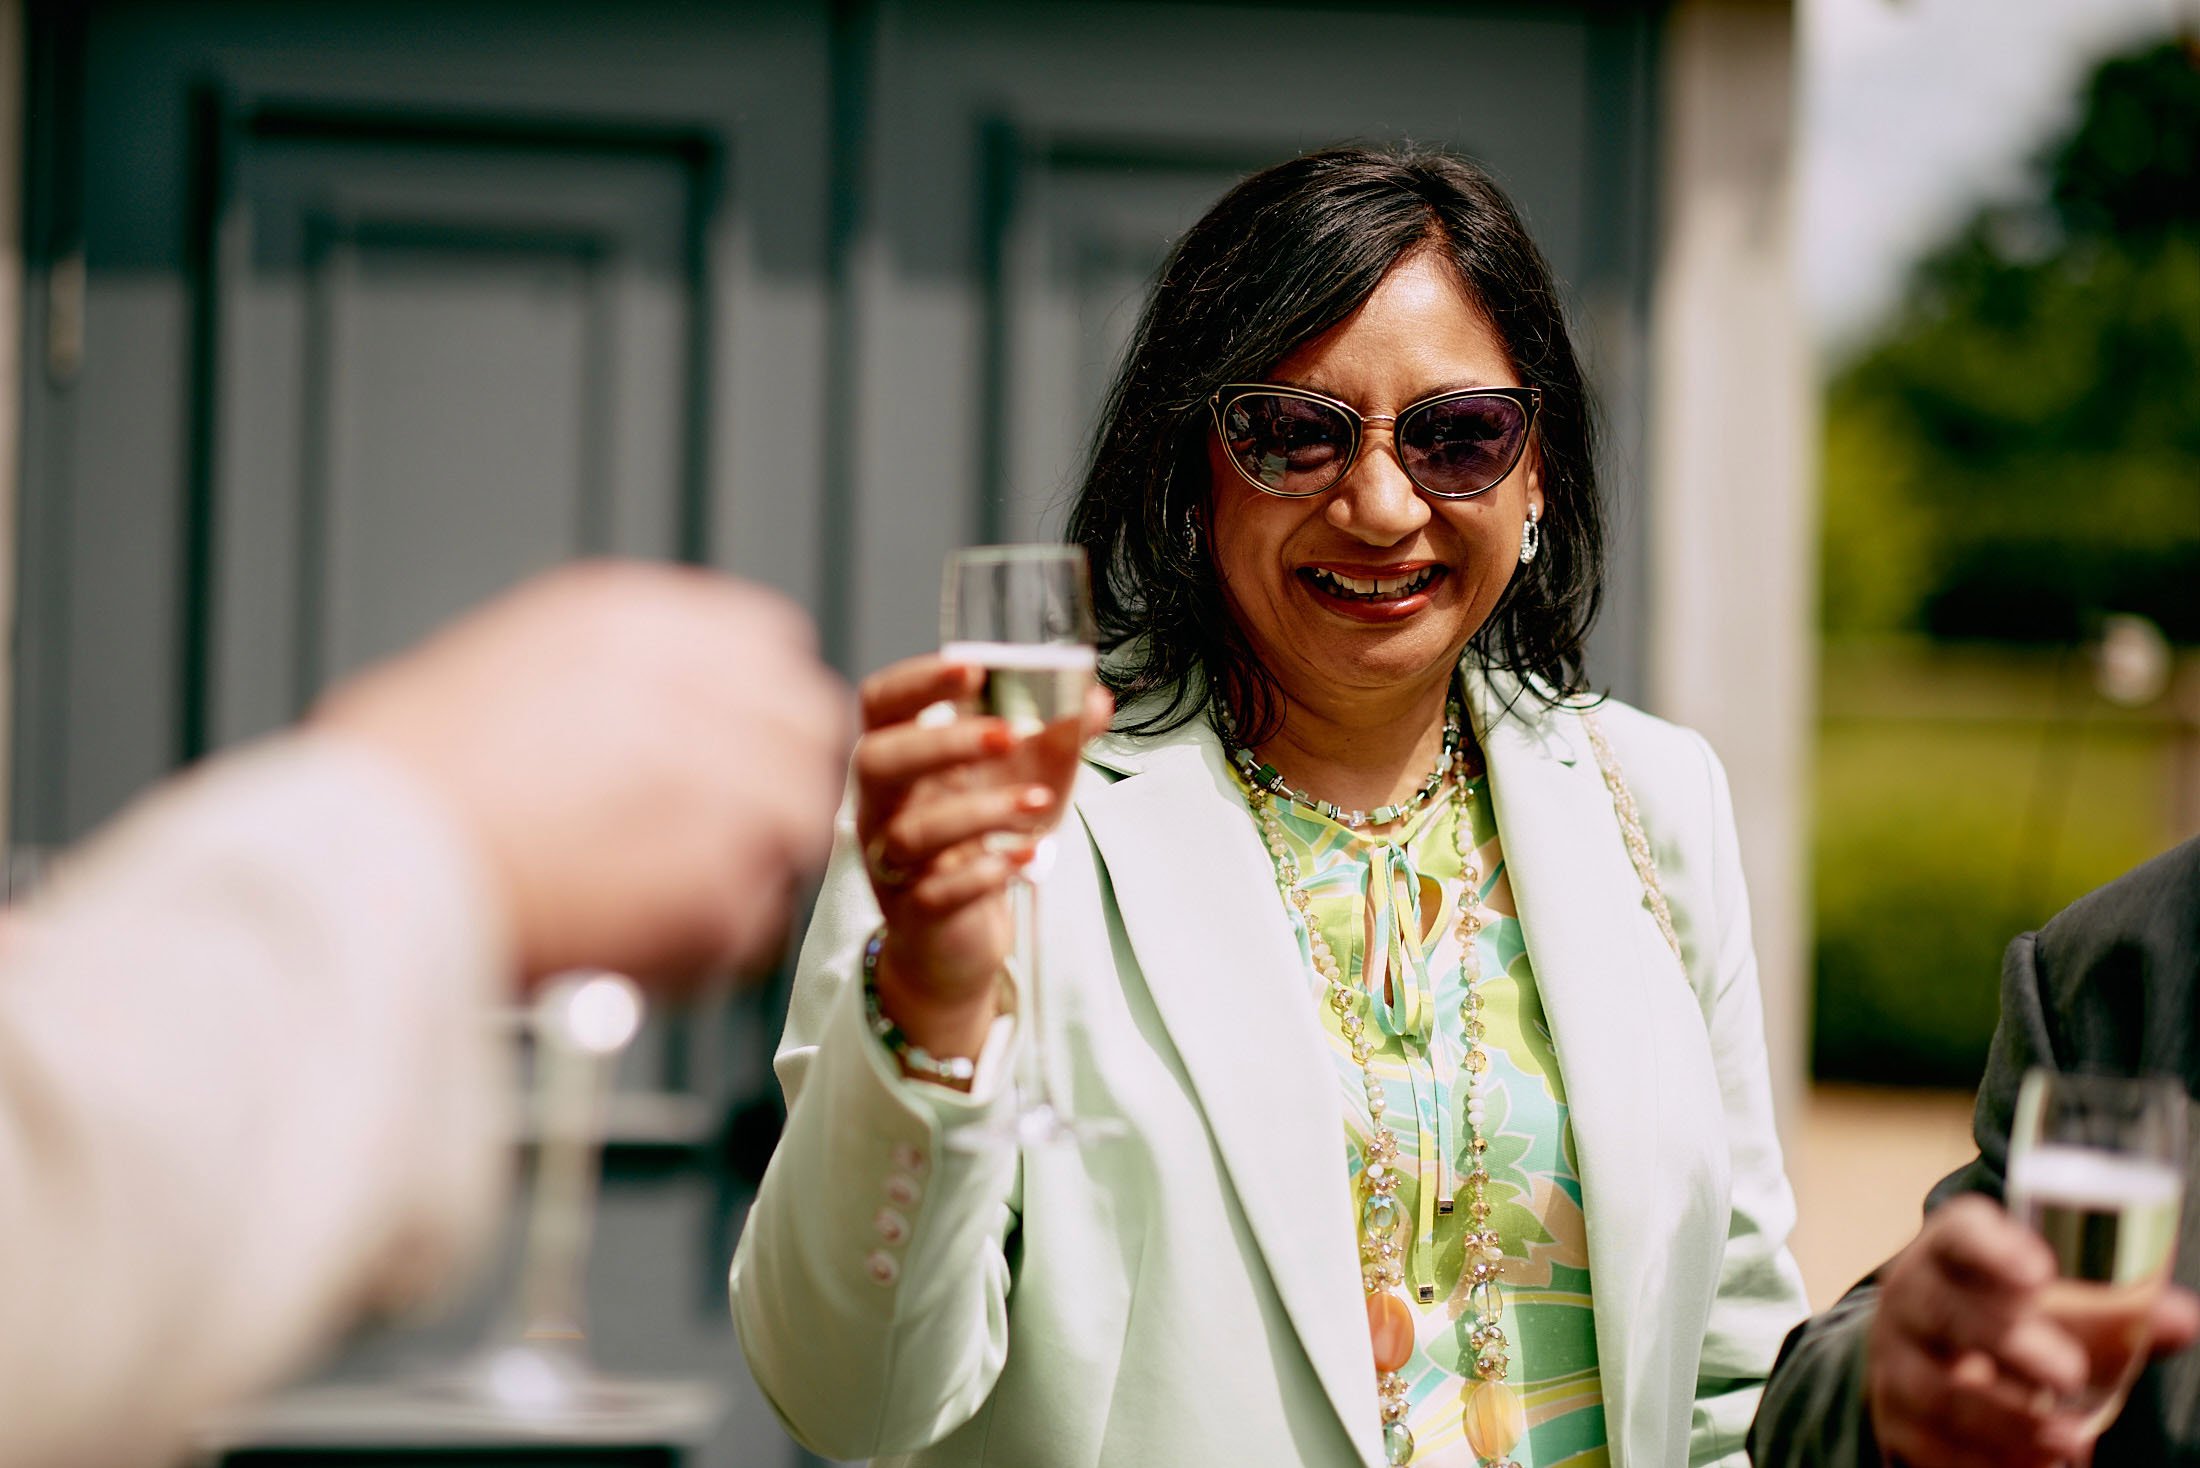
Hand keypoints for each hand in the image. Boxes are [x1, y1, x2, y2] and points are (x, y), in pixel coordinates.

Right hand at [315, 560, 850, 985]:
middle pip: (806, 728)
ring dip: (749, 869)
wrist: (355, 866)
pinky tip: (642, 955)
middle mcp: (695, 686)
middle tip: (731, 838)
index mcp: (632, 622)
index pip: (767, 642)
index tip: (741, 750)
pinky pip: (755, 920)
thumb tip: (625, 726)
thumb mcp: (488, 672)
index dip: (757, 709)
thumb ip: (589, 686)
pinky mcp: (721, 884)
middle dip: (778, 783)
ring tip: (666, 908)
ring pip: (796, 826)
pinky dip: (711, 948)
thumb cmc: (387, 786)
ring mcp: (722, 784)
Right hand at [852, 654, 1111, 1058]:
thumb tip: (1098, 699)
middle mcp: (882, 807)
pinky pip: (935, 892)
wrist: (960, 939)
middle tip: (1007, 736)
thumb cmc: (983, 843)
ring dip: (979, 811)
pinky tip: (1027, 860)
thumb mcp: (1024, 783)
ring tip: (1037, 805)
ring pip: (912, 831)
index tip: (973, 669)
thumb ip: (1059, 741)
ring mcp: (892, 862)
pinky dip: (984, 873)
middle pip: (878, 761)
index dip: (916, 681)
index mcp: (901, 760)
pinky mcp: (914, 913)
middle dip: (941, 743)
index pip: (880, 704)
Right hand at [1866, 1194, 2199, 1466]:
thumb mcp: (2050, 1302)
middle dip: (2006, 1341)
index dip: (1992, 1249)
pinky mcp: (1899, 1421)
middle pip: (1945, 1312)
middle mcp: (1914, 1300)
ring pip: (1938, 1391)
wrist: (1926, 1355)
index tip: (2038, 1271)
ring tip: (2072, 1439)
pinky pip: (1935, 1447)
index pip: (1961, 1236)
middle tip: (2070, 1372)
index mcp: (1950, 1252)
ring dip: (2007, 1420)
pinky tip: (2033, 1465)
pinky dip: (1986, 1462)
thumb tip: (2181, 1318)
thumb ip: (2115, 1310)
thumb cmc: (2001, 1315)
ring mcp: (1898, 1363)